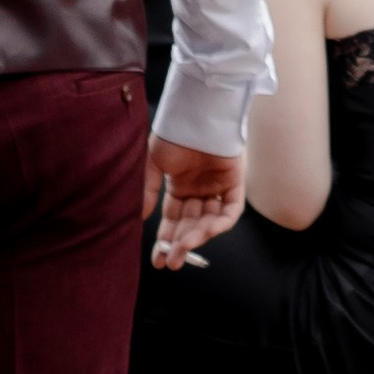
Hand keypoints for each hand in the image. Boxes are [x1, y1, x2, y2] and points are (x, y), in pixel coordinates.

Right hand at [144, 138, 244, 266]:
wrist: (195, 112)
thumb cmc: (172, 134)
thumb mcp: (153, 165)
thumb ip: (148, 192)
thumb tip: (139, 219)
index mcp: (180, 187)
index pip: (173, 221)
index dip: (166, 241)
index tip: (158, 261)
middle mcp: (199, 190)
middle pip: (191, 225)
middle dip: (181, 244)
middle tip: (172, 261)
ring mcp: (217, 186)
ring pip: (210, 220)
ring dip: (199, 235)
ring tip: (185, 246)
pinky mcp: (235, 180)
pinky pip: (232, 208)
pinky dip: (222, 222)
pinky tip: (208, 232)